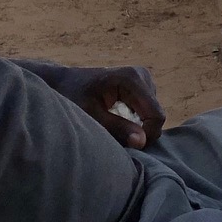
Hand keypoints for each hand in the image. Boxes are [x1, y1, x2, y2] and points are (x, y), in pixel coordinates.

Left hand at [50, 65, 165, 148]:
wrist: (65, 81)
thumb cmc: (73, 96)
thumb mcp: (91, 115)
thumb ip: (117, 128)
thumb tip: (142, 141)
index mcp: (132, 79)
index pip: (156, 115)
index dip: (148, 135)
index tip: (129, 145)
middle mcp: (142, 76)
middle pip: (156, 115)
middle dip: (142, 131)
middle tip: (118, 138)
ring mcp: (144, 79)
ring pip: (153, 114)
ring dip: (139, 126)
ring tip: (114, 126)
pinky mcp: (142, 85)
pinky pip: (149, 110)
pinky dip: (137, 120)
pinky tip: (119, 119)